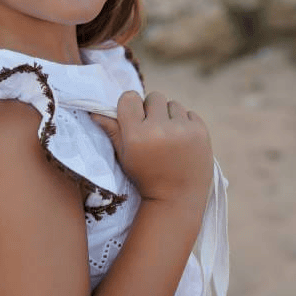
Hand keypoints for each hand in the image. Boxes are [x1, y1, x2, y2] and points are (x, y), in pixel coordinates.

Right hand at [90, 90, 212, 212]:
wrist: (177, 198)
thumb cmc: (146, 177)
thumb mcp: (125, 157)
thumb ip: (112, 131)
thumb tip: (95, 112)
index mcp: (136, 136)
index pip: (130, 98)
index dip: (132, 107)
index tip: (135, 120)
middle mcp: (159, 129)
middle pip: (153, 97)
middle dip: (152, 111)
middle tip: (153, 132)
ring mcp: (182, 130)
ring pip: (173, 104)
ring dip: (170, 117)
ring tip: (169, 139)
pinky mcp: (200, 131)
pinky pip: (190, 113)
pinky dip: (186, 124)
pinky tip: (182, 143)